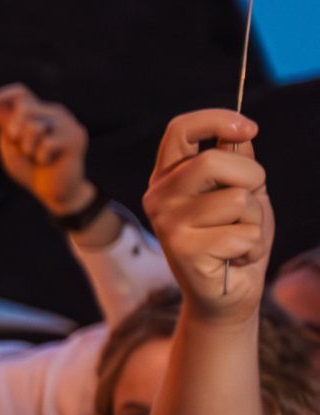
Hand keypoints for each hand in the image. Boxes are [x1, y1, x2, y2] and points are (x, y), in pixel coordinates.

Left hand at [0, 84, 93, 217]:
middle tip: (19, 145)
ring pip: (34, 126)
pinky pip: (47, 143)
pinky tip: (49, 162)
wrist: (53, 191)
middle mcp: (54, 112)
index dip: (1, 95)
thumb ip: (5, 126)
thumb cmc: (30, 169)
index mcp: (38, 112)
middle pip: (24, 106)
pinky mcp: (76, 136)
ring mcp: (67, 123)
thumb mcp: (10, 147)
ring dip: (27, 147)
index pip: (20, 93)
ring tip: (36, 156)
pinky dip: (41, 158)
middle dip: (13, 129)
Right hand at [142, 110, 269, 322]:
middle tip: (249, 203)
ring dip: (253, 220)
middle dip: (251, 178)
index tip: (248, 129)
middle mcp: (160, 197)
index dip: (217, 120)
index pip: (180, 129)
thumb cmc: (234, 239)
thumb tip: (240, 133)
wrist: (228, 295)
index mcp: (169, 177)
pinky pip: (242, 233)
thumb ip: (237, 162)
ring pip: (236, 199)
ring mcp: (167, 223)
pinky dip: (252, 247)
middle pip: (213, 161)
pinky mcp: (183, 250)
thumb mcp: (242, 191)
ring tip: (238, 238)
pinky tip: (236, 258)